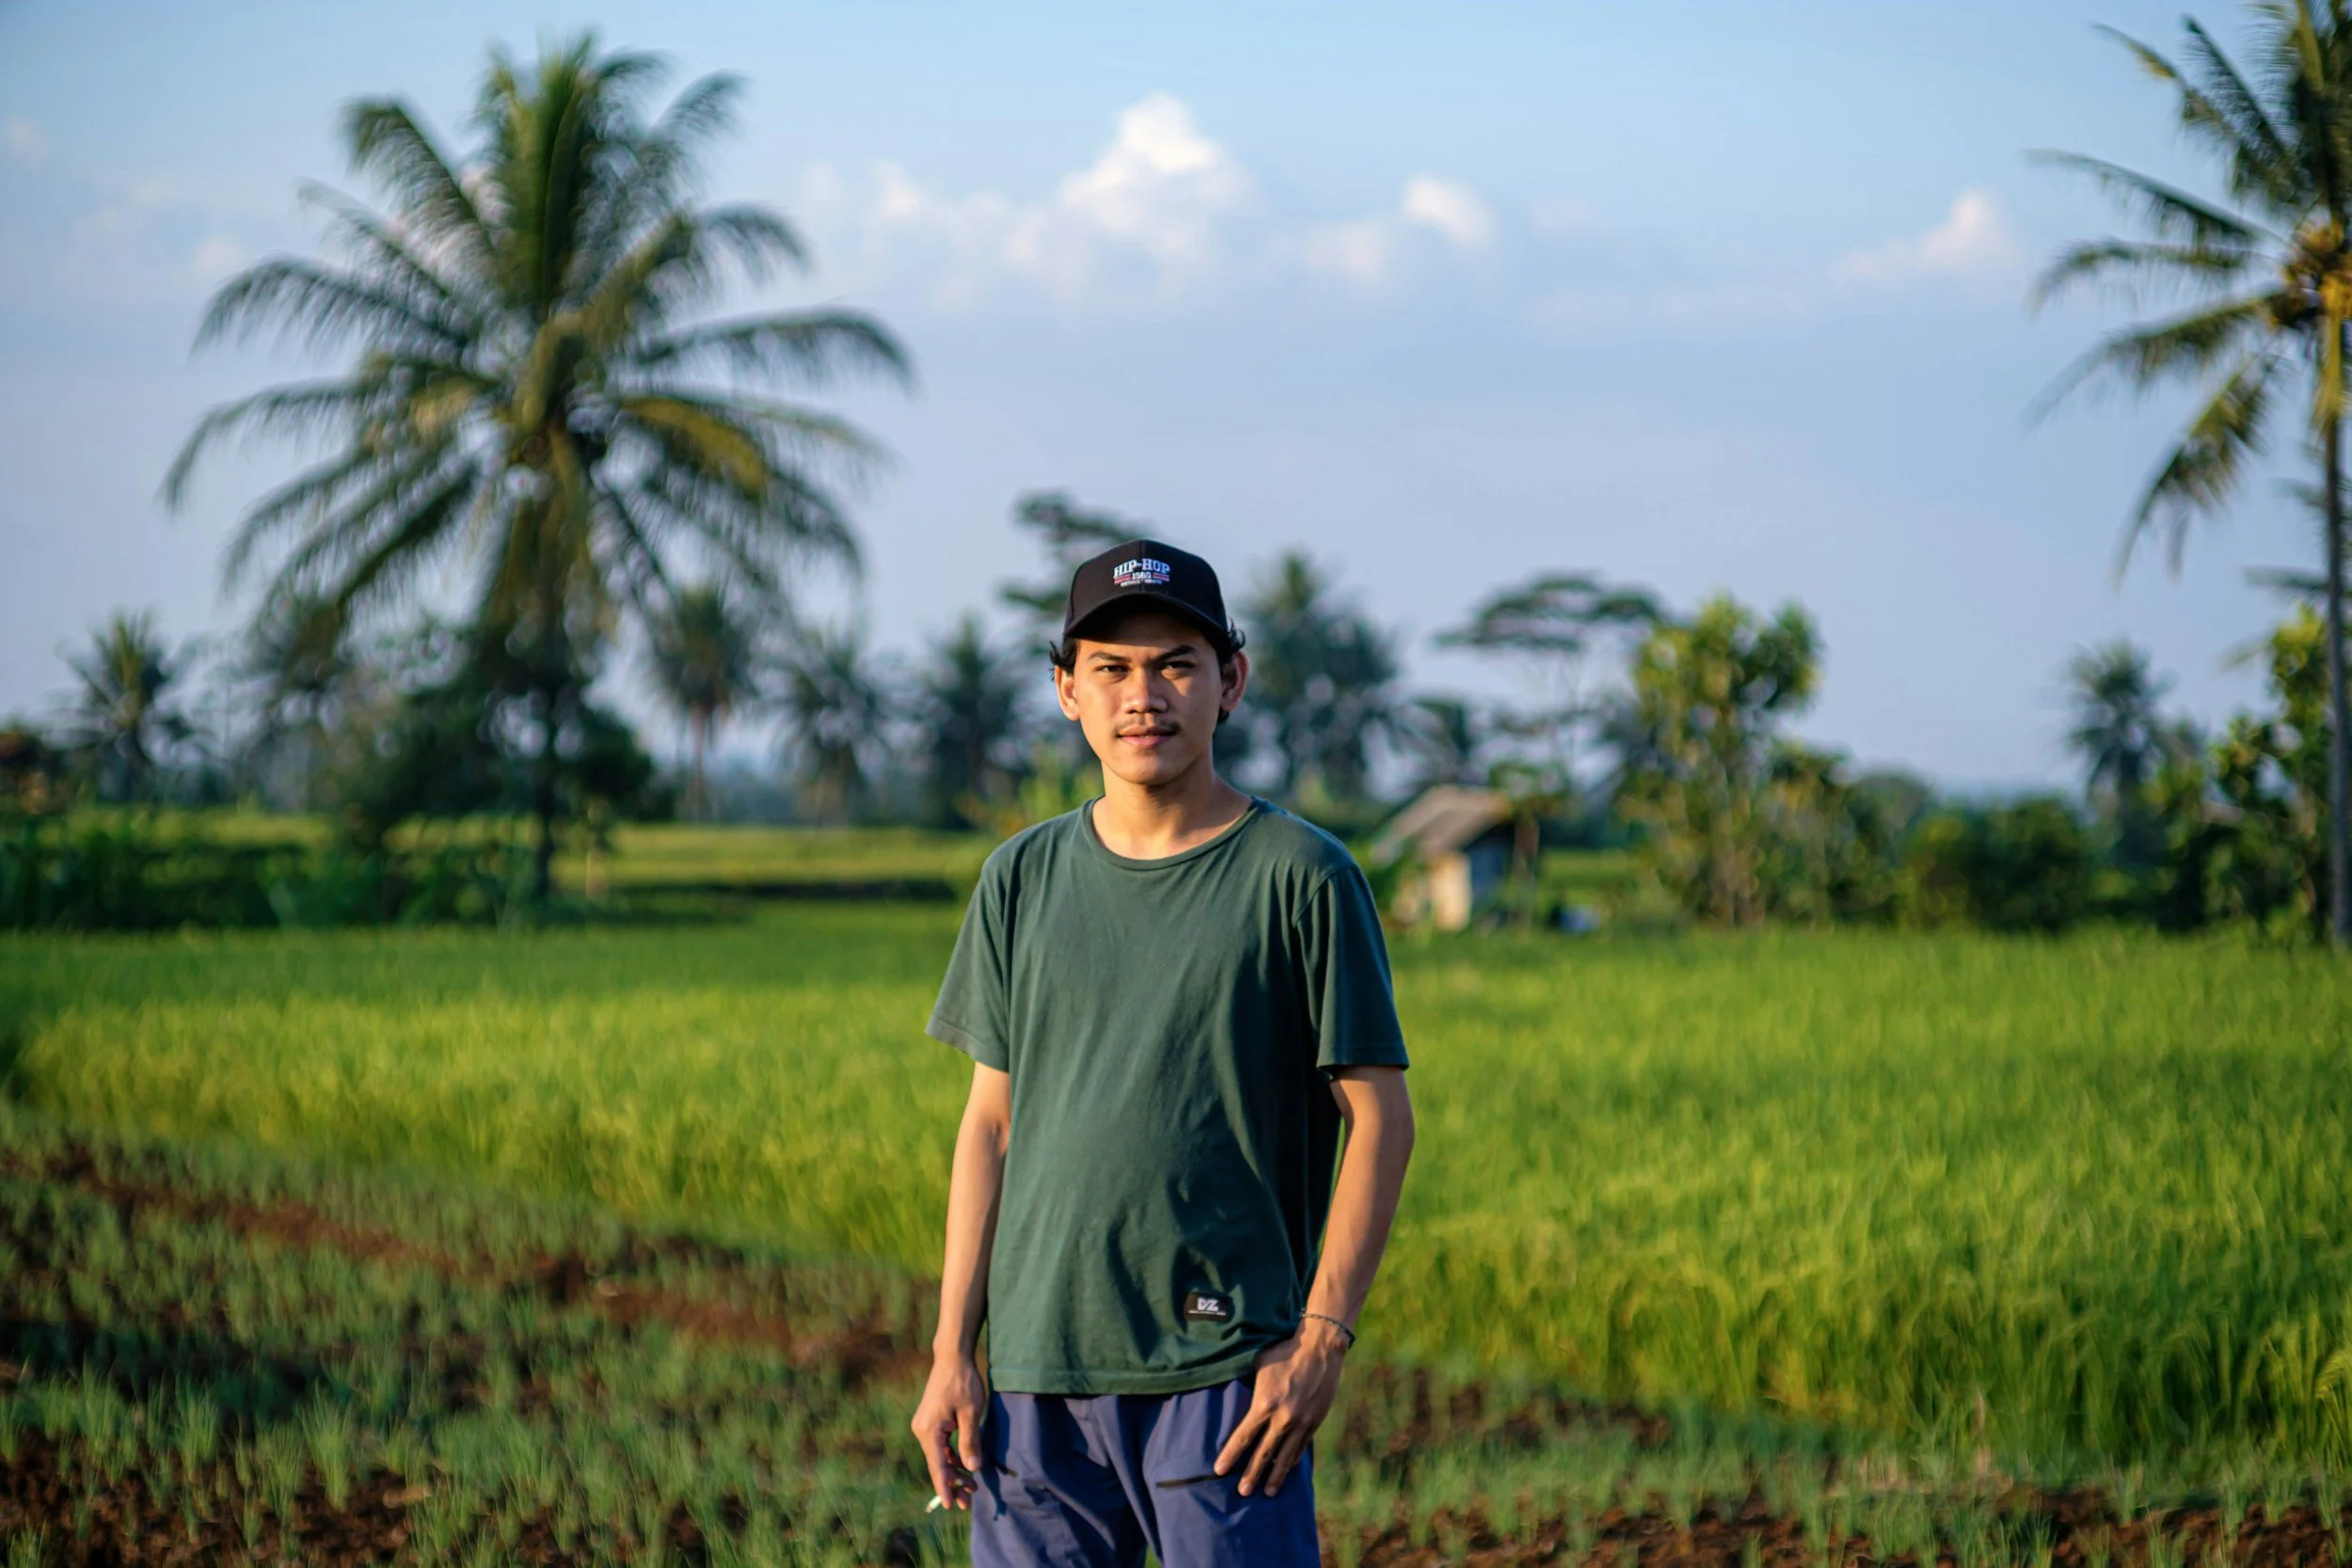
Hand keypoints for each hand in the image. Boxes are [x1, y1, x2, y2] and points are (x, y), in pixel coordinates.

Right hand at [910, 1352, 986, 1509]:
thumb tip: (971, 1469)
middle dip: (953, 1483)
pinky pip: (941, 1445)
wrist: (952, 1357)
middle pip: (938, 1464)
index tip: (951, 1506)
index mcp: (929, 1430)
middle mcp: (922, 1430)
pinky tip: (964, 1467)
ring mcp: (925, 1426)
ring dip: (954, 1470)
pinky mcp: (931, 1421)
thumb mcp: (971, 1413)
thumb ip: (970, 1441)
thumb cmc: (963, 1382)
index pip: (937, 1466)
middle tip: (969, 1502)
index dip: (945, 1487)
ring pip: (940, 1456)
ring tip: (972, 1488)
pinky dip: (952, 1457)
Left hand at [1212, 1317, 1350, 1497]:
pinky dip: (1292, 1460)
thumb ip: (1248, 1384)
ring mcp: (1301, 1422)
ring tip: (1268, 1492)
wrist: (1320, 1348)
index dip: (1230, 1455)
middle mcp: (1283, 1418)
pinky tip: (1286, 1470)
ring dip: (1275, 1476)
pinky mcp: (1315, 1421)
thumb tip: (1233, 1392)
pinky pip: (1301, 1447)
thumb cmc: (1284, 1351)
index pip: (1243, 1436)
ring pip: (1285, 1456)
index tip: (1219, 1470)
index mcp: (1264, 1403)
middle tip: (1242, 1493)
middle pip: (1263, 1453)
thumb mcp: (1258, 1365)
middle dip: (1251, 1475)